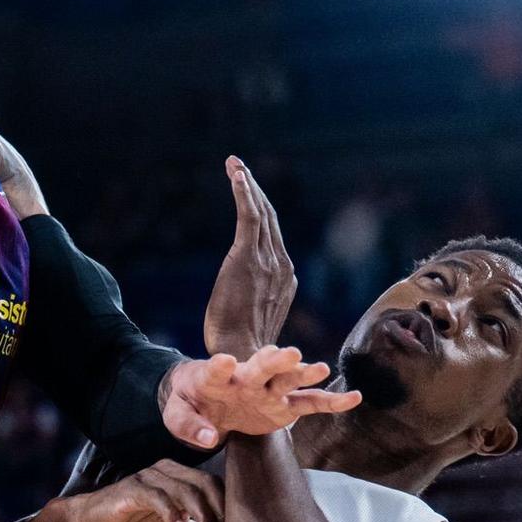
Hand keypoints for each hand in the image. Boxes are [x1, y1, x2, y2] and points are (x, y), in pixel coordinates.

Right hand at [55, 463, 224, 521]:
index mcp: (182, 480)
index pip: (215, 487)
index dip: (228, 511)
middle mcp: (169, 472)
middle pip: (205, 484)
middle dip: (219, 513)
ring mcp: (150, 477)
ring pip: (185, 489)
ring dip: (200, 516)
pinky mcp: (132, 487)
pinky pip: (156, 495)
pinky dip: (171, 512)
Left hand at [161, 345, 360, 450]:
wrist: (204, 399)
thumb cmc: (189, 403)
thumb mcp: (176, 416)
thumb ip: (189, 426)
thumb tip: (210, 439)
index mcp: (214, 377)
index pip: (216, 369)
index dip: (220, 365)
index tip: (225, 360)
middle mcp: (246, 378)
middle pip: (261, 367)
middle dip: (274, 361)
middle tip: (288, 353)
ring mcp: (267, 391)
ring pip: (288, 380)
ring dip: (303, 373)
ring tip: (320, 368)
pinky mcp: (283, 407)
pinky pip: (310, 404)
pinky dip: (331, 402)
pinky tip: (353, 398)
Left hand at [204, 156, 296, 360]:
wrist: (242, 356)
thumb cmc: (244, 346)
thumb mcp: (258, 320)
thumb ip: (261, 301)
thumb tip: (257, 296)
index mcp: (286, 278)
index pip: (273, 235)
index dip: (260, 211)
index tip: (247, 192)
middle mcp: (281, 265)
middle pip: (269, 217)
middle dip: (255, 190)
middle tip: (240, 168)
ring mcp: (267, 260)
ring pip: (260, 212)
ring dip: (247, 184)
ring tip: (235, 164)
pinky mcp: (247, 257)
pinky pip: (249, 216)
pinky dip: (244, 192)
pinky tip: (236, 174)